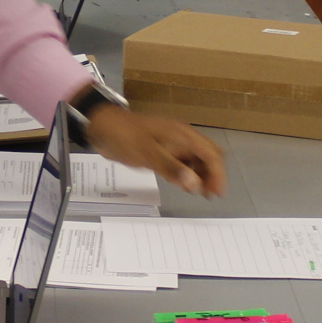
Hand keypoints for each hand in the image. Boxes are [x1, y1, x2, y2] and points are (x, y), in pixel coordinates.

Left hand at [83, 103, 225, 196]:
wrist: (103, 127)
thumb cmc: (125, 137)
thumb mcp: (148, 154)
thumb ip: (172, 168)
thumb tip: (195, 184)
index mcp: (183, 135)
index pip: (210, 154)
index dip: (218, 174)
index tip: (217, 193)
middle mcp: (182, 138)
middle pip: (208, 155)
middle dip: (213, 174)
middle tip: (210, 195)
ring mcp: (173, 144)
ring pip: (196, 160)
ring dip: (201, 175)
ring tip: (201, 193)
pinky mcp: (163, 151)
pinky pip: (182, 162)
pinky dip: (188, 174)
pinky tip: (185, 185)